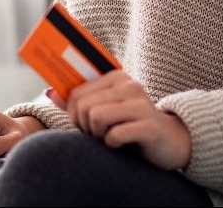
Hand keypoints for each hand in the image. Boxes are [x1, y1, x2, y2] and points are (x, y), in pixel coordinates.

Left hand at [50, 70, 191, 170]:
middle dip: (84, 126)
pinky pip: (114, 135)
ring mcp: (140, 105)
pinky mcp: (148, 126)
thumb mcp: (105, 110)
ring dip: (98, 134)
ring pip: (95, 117)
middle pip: (84, 106)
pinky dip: (112, 144)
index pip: (77, 92)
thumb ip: (78, 101)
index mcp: (117, 78)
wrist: (170, 142)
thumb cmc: (131, 125)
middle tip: (98, 133)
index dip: (73, 113)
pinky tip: (123, 144)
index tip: (84, 124)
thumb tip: (51, 93)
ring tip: (110, 137)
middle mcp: (129, 86)